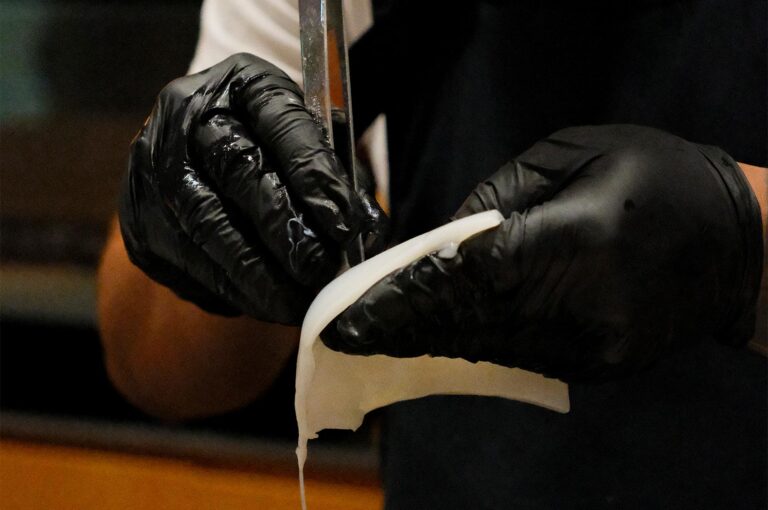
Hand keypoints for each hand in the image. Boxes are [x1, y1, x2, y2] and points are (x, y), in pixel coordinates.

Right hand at [119, 53, 386, 324]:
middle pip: (238, 171)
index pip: (282, 122)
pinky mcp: (136, 214)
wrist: (203, 147)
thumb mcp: (314, 144)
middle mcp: (187, 112)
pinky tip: (263, 302)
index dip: (314, 176)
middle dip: (285, 230)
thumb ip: (342, 179)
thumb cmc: (274, 148)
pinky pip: (184, 258)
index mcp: (243, 82)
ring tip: (297, 301)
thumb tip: (366, 232)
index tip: (344, 225)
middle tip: (320, 270)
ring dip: (256, 272)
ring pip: (206, 223)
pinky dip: (229, 287)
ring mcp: (151, 161)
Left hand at [322, 125, 762, 380]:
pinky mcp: (600, 365)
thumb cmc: (653, 178)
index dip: (404, 298)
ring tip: (380, 334)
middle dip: (402, 329)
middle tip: (347, 334)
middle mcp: (580, 305)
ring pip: (487, 346)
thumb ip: (497, 199)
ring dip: (429, 340)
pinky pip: (518, 355)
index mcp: (576, 240)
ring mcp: (591, 345)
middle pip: (467, 322)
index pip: (466, 276)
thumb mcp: (573, 155)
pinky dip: (472, 345)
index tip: (352, 317)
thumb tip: (441, 241)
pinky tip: (438, 336)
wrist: (735, 243)